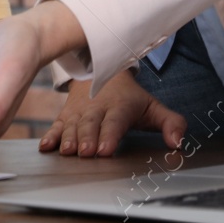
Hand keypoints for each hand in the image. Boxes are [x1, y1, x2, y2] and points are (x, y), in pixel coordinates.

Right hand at [40, 71, 185, 156]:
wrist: (100, 70)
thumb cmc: (129, 98)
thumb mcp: (153, 107)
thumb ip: (171, 123)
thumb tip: (178, 143)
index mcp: (119, 107)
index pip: (114, 122)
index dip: (109, 135)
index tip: (105, 149)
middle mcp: (97, 109)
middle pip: (91, 125)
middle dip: (87, 139)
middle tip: (86, 153)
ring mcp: (79, 112)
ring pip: (72, 125)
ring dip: (69, 138)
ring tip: (67, 151)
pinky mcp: (66, 116)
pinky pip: (56, 125)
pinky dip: (50, 136)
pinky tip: (45, 147)